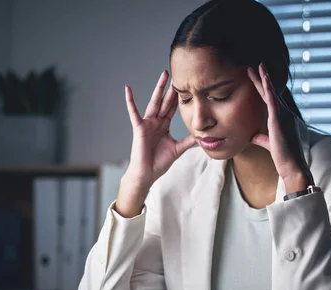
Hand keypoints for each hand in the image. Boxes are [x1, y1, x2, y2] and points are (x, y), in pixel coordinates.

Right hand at [124, 70, 194, 191]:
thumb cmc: (159, 163)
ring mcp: (147, 123)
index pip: (173, 108)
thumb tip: (203, 135)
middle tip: (177, 73)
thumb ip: (189, 140)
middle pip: (165, 101)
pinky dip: (130, 101)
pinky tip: (127, 89)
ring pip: (154, 102)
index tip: (187, 84)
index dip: (179, 97)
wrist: (147, 174)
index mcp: (164, 126)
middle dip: (171, 88)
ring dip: (159, 88)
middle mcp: (156, 122)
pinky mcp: (139, 127)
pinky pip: (134, 112)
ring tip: (164, 75)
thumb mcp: (178, 149)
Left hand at [247, 63, 313, 192]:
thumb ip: (262, 138)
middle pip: (271, 92)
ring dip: (264, 78)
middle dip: (263, 78)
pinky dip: (268, 88)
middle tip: (256, 65)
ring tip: (257, 66)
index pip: (271, 100)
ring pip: (272, 92)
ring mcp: (283, 115)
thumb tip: (252, 136)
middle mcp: (285, 113)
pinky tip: (264, 78)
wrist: (292, 166)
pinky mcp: (279, 119)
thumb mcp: (269, 144)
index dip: (264, 88)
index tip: (257, 77)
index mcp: (282, 118)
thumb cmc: (283, 157)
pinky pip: (273, 100)